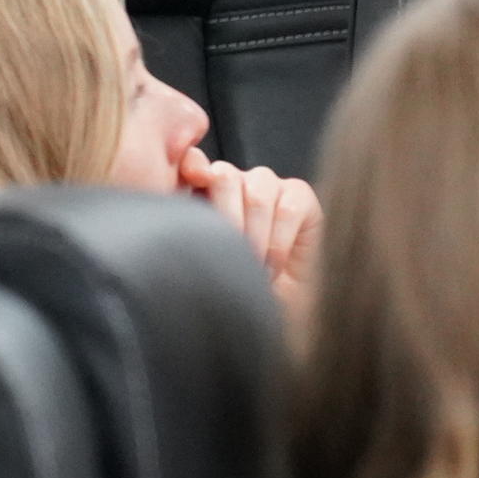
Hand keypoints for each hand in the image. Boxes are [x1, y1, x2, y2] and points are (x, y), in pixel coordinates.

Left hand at [180, 145, 322, 314]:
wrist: (274, 313)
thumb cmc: (235, 290)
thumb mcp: (202, 260)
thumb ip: (189, 229)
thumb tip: (178, 201)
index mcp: (202, 191)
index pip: (193, 163)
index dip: (192, 168)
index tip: (194, 182)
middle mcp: (235, 183)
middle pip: (224, 176)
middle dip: (225, 218)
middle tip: (230, 254)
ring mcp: (269, 187)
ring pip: (255, 192)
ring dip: (253, 236)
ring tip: (253, 268)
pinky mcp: (300, 197)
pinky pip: (286, 209)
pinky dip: (277, 242)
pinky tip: (273, 267)